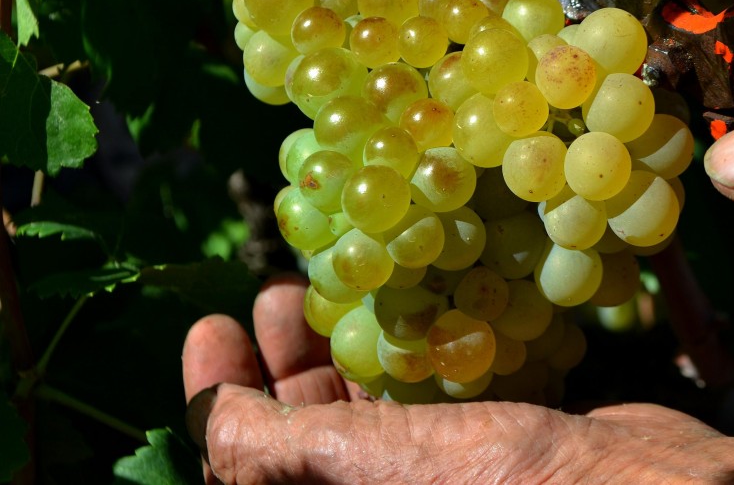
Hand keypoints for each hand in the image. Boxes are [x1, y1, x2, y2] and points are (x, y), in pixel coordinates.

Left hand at [182, 274, 733, 483]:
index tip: (207, 324)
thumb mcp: (413, 471)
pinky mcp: (519, 447)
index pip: (262, 472)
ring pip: (378, 412)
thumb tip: (208, 433)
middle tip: (273, 289)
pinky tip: (417, 292)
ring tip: (329, 277)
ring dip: (347, 341)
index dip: (217, 403)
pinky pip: (443, 397)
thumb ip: (300, 456)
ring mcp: (469, 477)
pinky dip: (418, 343)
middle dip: (286, 360)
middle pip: (317, 440)